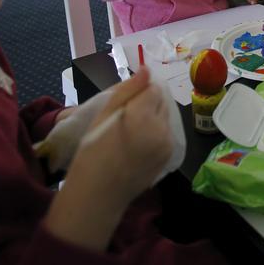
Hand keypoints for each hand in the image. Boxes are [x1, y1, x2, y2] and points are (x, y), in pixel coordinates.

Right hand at [46, 67, 171, 250]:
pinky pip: (167, 131)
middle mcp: (162, 129)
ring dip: (153, 114)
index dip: (139, 90)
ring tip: (131, 128)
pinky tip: (138, 140)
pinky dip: (156, 130)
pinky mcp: (171, 155)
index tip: (124, 101)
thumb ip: (128, 90)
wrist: (98, 195)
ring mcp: (169, 144)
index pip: (152, 87)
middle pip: (161, 100)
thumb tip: (146, 69)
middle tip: (125, 115)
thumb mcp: (104, 116)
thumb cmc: (92, 153)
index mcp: (144, 117)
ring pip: (165, 114)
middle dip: (147, 101)